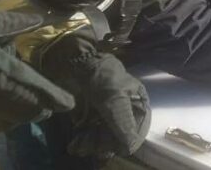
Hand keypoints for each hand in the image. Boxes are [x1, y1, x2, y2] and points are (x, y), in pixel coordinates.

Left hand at [38, 35, 150, 159]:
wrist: (74, 61)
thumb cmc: (100, 76)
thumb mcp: (114, 99)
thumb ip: (122, 123)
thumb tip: (130, 147)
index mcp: (136, 102)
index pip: (137, 128)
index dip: (126, 140)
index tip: (115, 148)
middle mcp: (122, 109)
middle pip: (118, 135)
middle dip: (105, 143)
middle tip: (93, 147)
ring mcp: (104, 112)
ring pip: (102, 137)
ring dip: (91, 144)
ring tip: (79, 146)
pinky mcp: (88, 115)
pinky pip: (88, 134)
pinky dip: (82, 142)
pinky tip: (75, 145)